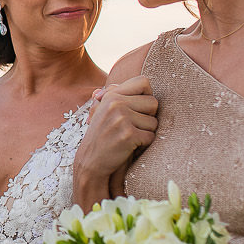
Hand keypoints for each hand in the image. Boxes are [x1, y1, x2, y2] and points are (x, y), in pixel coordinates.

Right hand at [73, 74, 157, 202]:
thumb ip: (113, 94)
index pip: (143, 82)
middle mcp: (116, 104)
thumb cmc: (101, 135)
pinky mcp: (128, 135)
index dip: (147, 94)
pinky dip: (144, 144)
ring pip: (154, 122)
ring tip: (130, 137)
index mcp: (111, 95)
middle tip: (134, 126)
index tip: (139, 107)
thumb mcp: (102, 110)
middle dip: (149, 116)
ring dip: (146, 132)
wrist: (90, 161)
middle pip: (154, 103)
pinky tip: (130, 146)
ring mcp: (122, 119)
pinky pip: (151, 136)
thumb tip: (122, 84)